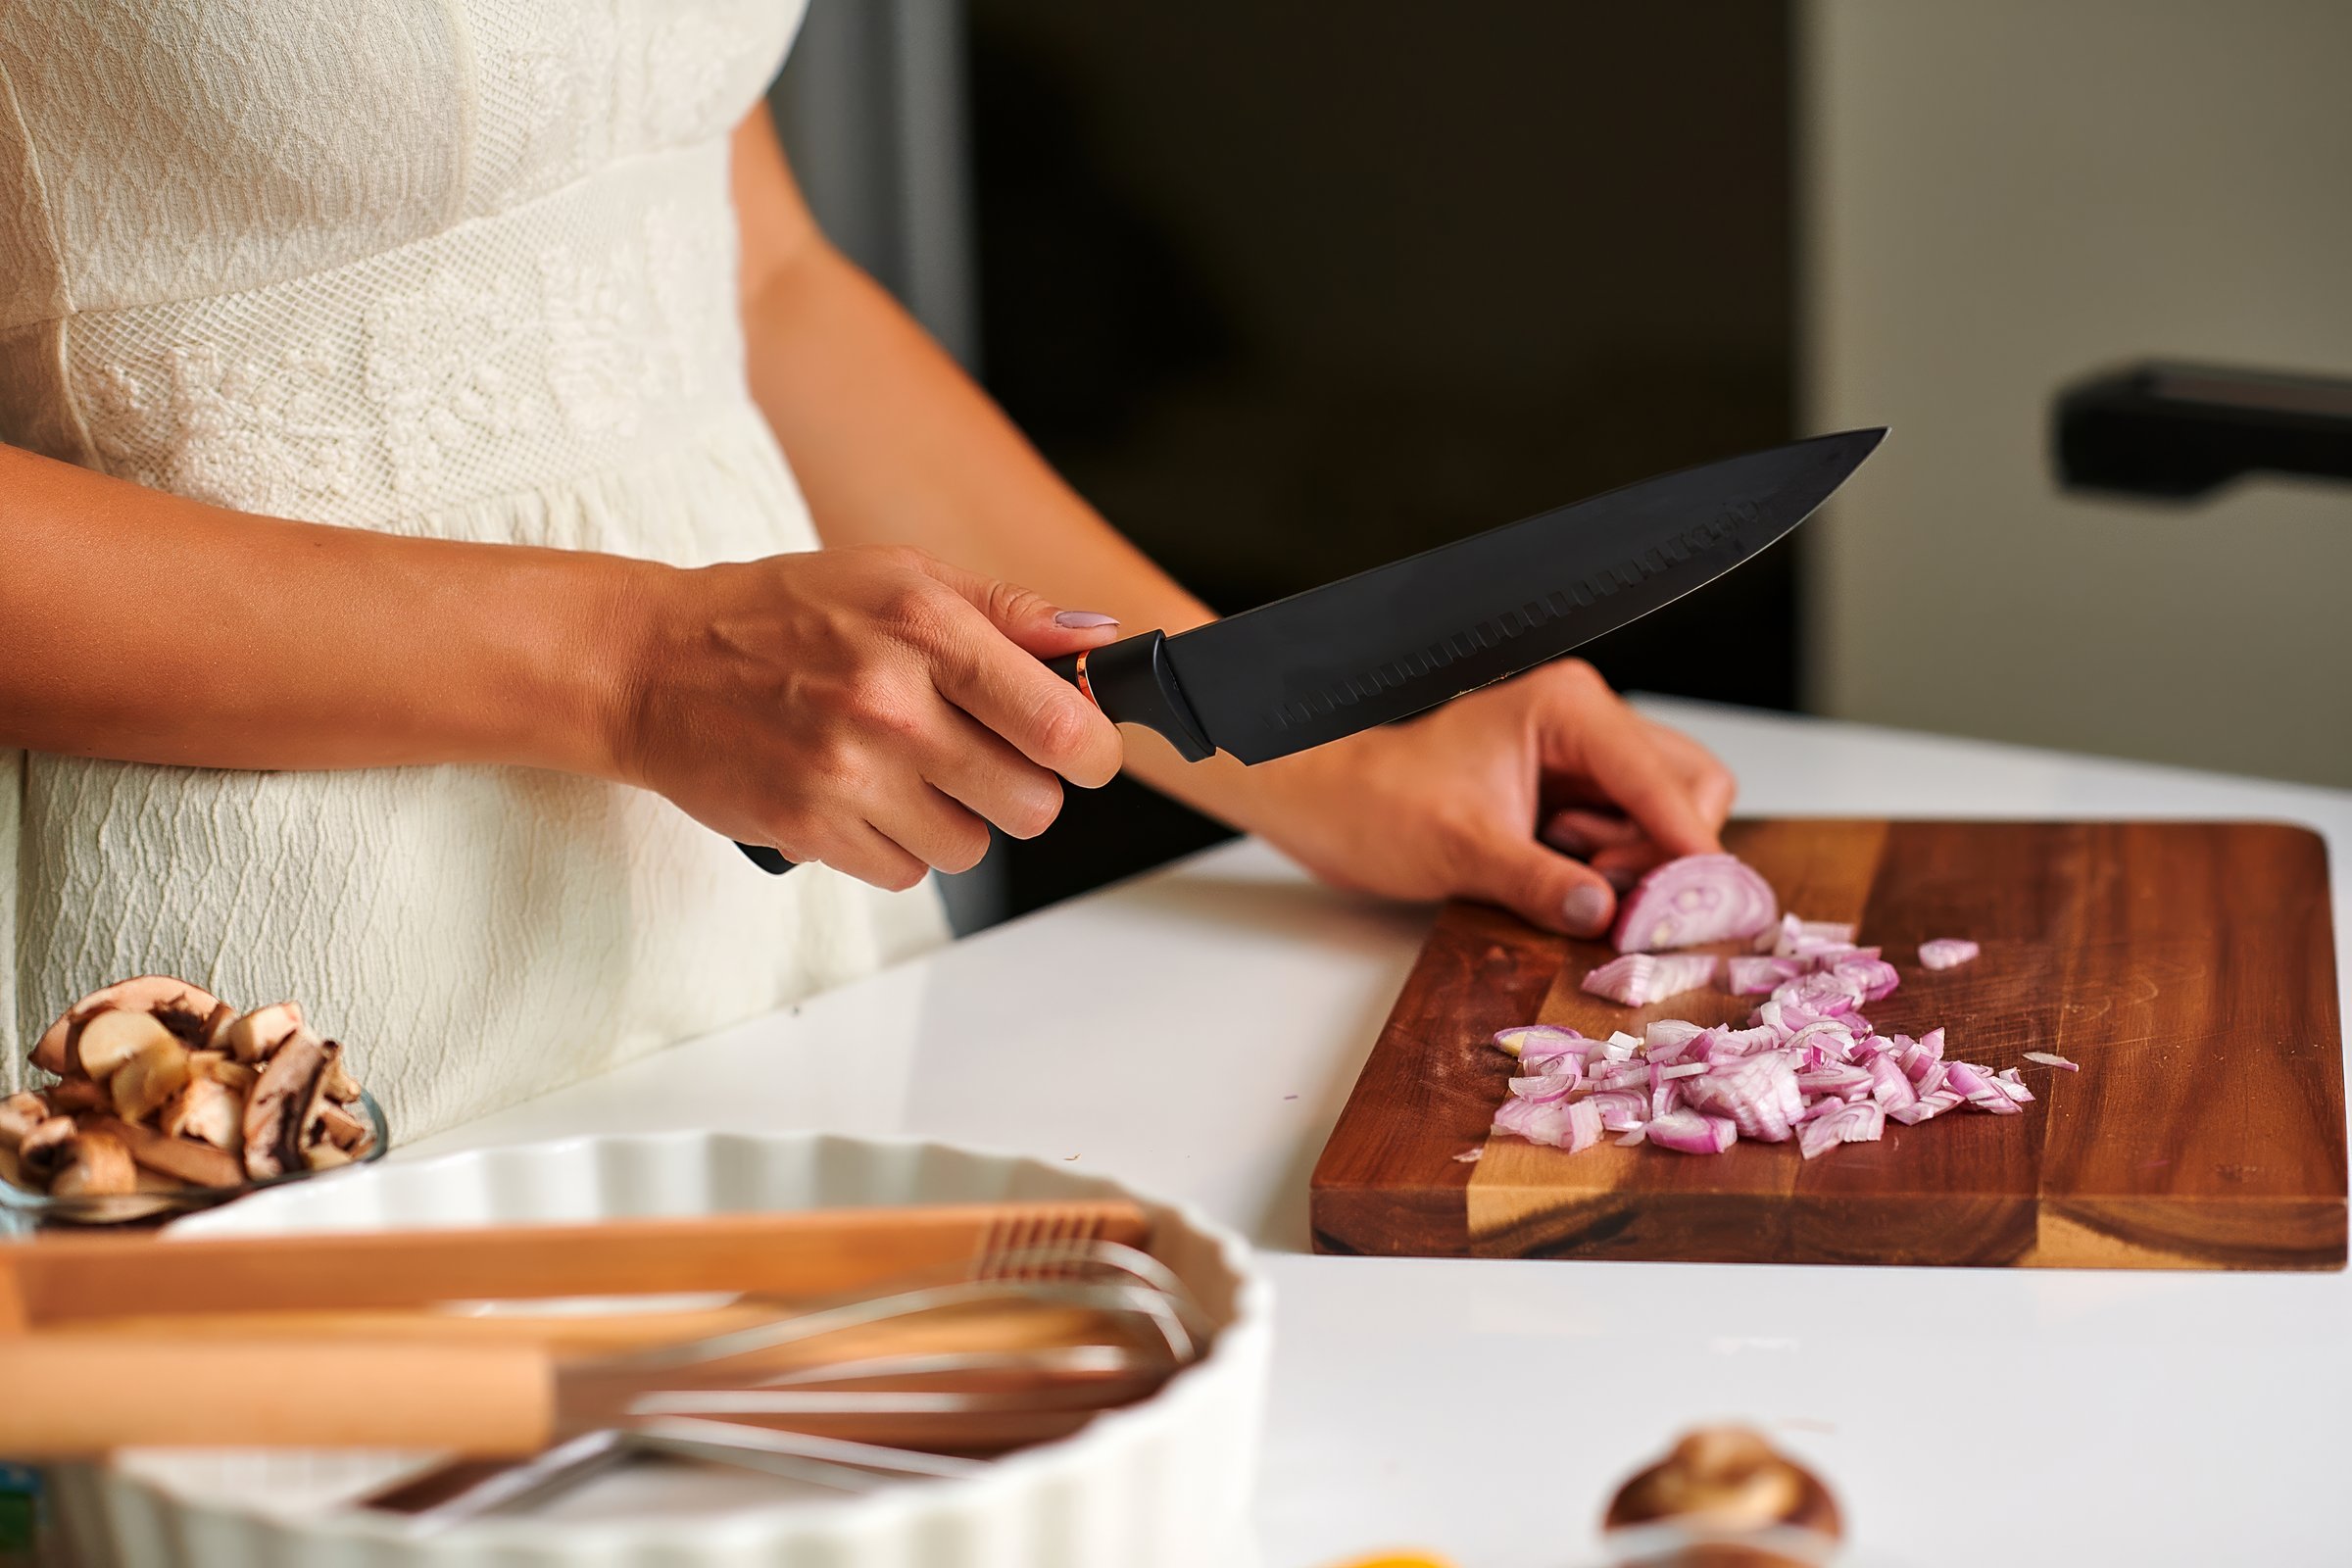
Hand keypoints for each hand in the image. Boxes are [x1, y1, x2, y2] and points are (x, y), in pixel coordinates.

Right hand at [608, 545, 1124, 888]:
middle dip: (1018, 788)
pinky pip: (906, 872)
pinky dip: (895, 845)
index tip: (1082, 751)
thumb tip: (1100, 642)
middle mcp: (892, 703)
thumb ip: (1008, 612)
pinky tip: (859, 795)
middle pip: (1031, 804)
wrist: (650, 664)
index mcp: (927, 627)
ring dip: (952, 819)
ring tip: (902, 771)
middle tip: (976, 757)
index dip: (1092, 750)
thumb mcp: (898, 576)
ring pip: (971, 847)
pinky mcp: (810, 828)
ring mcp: (849, 773)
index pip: (1062, 724)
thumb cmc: (780, 614)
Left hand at [1241, 659, 1735, 937]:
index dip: (1686, 844)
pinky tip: (1567, 878)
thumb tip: (1606, 914)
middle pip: (1689, 786)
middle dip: (1666, 852)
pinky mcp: (1571, 793)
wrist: (1330, 804)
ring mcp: (1582, 758)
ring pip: (1667, 811)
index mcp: (1566, 709)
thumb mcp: (1462, 851)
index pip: (1662, 777)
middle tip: (1616, 897)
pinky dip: (1619, 868)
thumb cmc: (1379, 803)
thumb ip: (1540, 882)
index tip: (1700, 904)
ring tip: (1574, 882)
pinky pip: (1630, 832)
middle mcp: (1586, 723)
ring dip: (1640, 864)